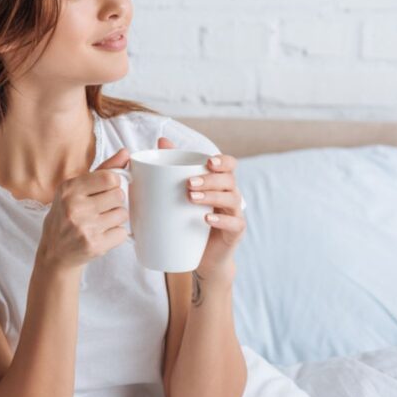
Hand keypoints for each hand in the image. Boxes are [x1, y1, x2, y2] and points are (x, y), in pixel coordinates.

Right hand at [37, 147, 132, 272]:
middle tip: (102, 208)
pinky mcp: (94, 245)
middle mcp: (75, 207)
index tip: (107, 190)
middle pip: (119, 196)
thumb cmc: (67, 216)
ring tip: (101, 222)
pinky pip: (122, 233)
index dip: (114, 183)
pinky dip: (116, 234)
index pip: (109, 178)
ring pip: (123, 214)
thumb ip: (102, 170)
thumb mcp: (76, 190)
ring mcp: (84, 227)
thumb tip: (126, 152)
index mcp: (69, 188)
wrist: (55, 252)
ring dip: (116, 218)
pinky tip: (102, 234)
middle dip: (115, 202)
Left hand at [157, 137, 245, 284]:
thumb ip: (172, 167)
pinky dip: (221, 220)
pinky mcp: (234, 233)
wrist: (200, 256)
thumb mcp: (179, 193)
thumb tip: (162, 140)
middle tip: (188, 183)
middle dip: (210, 179)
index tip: (208, 161)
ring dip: (212, 196)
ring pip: (232, 199)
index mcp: (218, 183)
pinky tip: (206, 219)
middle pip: (229, 180)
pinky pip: (234, 224)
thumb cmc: (188, 219)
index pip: (229, 165)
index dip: (223, 161)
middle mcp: (230, 195)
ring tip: (192, 197)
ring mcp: (234, 214)